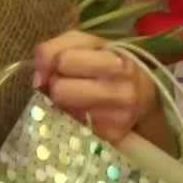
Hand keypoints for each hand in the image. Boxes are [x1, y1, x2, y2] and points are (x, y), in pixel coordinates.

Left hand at [34, 30, 168, 147]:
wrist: (145, 96)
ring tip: (78, 94)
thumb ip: (55, 48)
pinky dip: (69, 116)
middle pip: (59, 91)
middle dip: (57, 83)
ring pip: (60, 110)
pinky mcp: (105, 139)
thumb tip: (37, 77)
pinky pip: (68, 126)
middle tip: (70, 80)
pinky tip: (83, 110)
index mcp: (115, 64)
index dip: (57, 61)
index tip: (65, 63)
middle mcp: (117, 94)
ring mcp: (112, 121)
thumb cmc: (111, 63)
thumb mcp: (89, 43)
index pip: (63, 61)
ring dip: (62, 101)